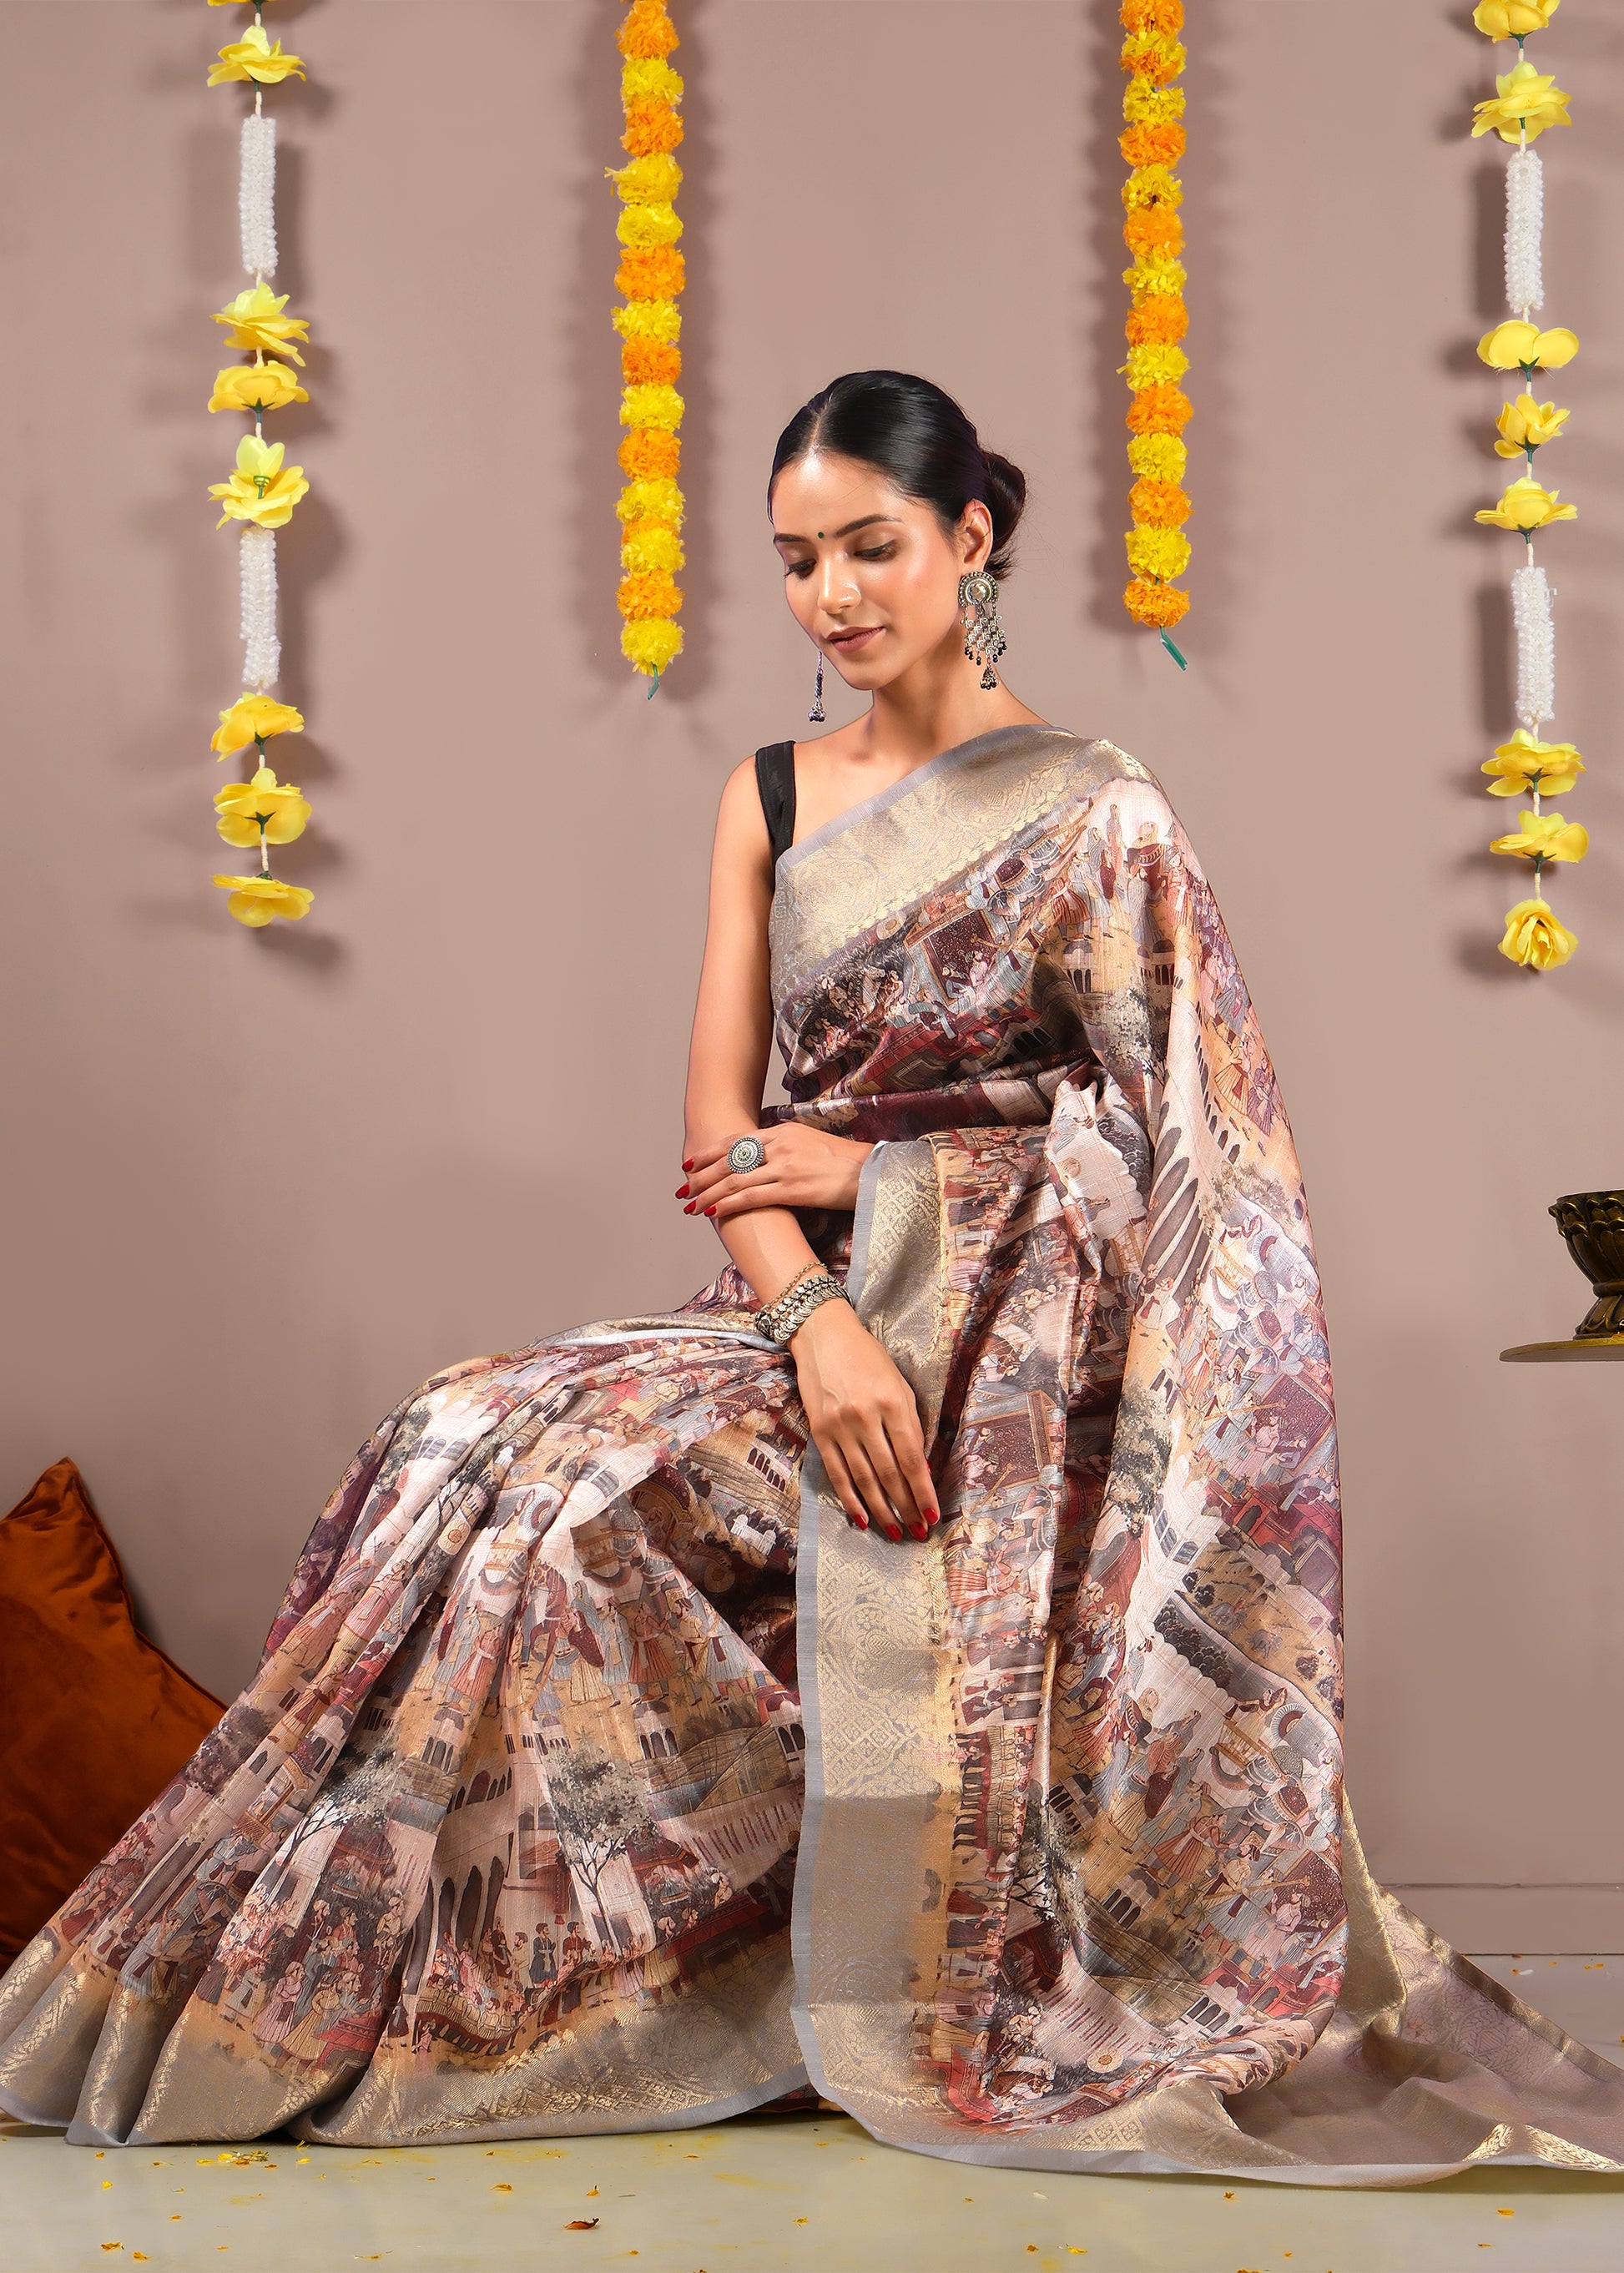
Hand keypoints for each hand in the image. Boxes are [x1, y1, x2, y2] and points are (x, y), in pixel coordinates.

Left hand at [679, 1124, 874, 1221]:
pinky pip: (750, 1197)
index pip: (737, 1141)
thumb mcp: (812, 1144)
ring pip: (735, 1179)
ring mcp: (785, 1166)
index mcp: (784, 1131)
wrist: (871, 1172)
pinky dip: (727, 1204)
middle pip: (730, 1159)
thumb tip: (766, 1161)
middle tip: (682, 1188)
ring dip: (708, 1192)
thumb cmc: (846, 1162)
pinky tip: (712, 1211)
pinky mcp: (792, 1188)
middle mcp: (780, 1145)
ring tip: (690, 1204)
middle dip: (701, 1175)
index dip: (710, 1153)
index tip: (691, 1163)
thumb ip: (786, 1148)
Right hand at [787, 1296, 937, 1544]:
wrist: (823, 1336)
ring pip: (864, 1479)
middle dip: (906, 1507)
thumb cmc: (869, 1359)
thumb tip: (918, 1468)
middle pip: (889, 1473)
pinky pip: (837, 1473)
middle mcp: (865, 1416)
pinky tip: (863, 1519)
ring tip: (896, 1532)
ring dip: (882, 1510)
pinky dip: (850, 1499)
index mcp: (892, 1402)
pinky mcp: (819, 1431)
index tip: (933, 1514)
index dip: (923, 1490)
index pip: (911, 1458)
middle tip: (918, 1531)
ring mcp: (839, 1426)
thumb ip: (909, 1424)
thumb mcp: (899, 1384)